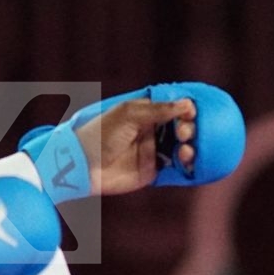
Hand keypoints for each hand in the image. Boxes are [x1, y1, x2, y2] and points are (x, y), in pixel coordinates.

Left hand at [75, 96, 196, 196]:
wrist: (82, 165)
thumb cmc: (101, 133)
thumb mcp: (130, 114)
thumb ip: (159, 110)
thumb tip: (188, 104)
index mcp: (146, 113)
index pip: (174, 108)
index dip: (187, 110)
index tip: (190, 114)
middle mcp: (153, 130)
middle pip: (182, 127)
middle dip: (190, 129)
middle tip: (183, 133)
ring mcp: (154, 150)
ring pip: (183, 147)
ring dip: (191, 147)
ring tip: (185, 150)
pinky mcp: (153, 170)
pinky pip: (176, 167)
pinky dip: (187, 165)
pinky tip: (189, 162)